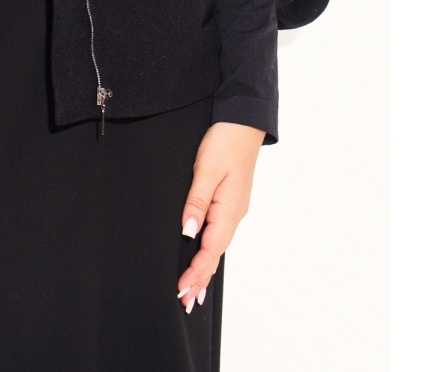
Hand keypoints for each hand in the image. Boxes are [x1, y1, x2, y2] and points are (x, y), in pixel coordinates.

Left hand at [177, 122, 265, 312]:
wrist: (244, 122)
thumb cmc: (225, 142)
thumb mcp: (206, 170)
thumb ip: (196, 202)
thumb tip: (189, 233)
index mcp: (228, 210)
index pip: (210, 251)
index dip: (195, 273)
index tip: (181, 290)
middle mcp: (234, 214)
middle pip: (215, 254)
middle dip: (200, 279)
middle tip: (185, 303)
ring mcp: (234, 209)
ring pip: (218, 246)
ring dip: (205, 268)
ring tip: (193, 291)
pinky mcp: (231, 201)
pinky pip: (219, 233)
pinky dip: (211, 251)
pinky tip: (205, 256)